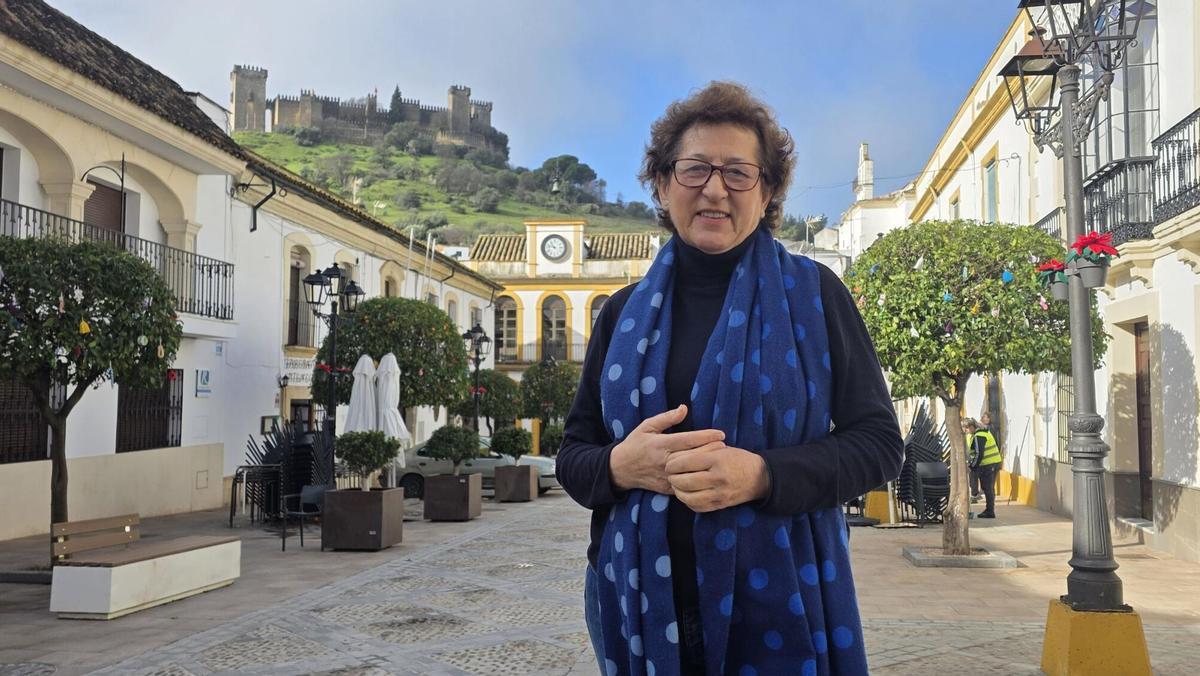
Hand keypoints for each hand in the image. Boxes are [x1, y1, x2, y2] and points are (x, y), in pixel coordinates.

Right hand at [609, 405, 725, 494]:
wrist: (621, 469)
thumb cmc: (635, 444)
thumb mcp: (647, 426)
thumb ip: (666, 418)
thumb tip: (684, 408)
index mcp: (661, 444)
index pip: (688, 440)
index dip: (706, 436)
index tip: (721, 433)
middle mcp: (665, 461)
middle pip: (693, 456)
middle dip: (712, 450)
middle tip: (725, 445)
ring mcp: (666, 476)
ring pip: (692, 472)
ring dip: (707, 465)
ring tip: (721, 458)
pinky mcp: (667, 488)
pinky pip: (686, 485)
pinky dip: (698, 479)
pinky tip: (709, 473)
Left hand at [664, 444, 769, 512]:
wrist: (759, 477)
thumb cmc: (736, 458)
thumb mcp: (720, 448)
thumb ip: (699, 450)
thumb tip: (674, 455)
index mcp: (716, 459)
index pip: (684, 463)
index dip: (672, 464)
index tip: (669, 463)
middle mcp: (717, 477)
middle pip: (683, 481)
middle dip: (672, 478)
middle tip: (670, 475)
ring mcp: (719, 493)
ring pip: (688, 497)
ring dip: (678, 491)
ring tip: (677, 485)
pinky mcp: (720, 505)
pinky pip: (697, 507)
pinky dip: (688, 501)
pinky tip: (687, 494)